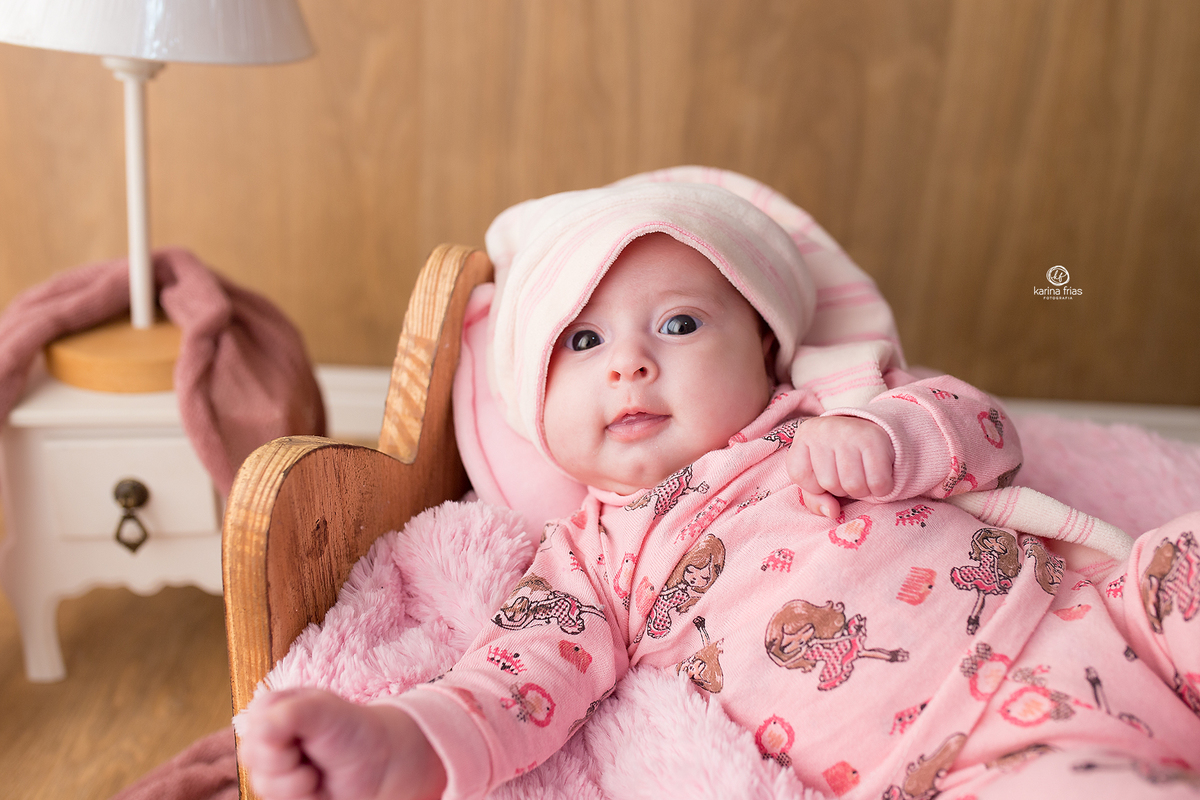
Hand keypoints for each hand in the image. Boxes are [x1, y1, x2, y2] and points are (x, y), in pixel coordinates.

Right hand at [238, 688, 445, 799]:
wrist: (379, 765)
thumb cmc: (353, 730)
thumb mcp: (326, 711)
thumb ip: (291, 713)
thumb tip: (258, 728)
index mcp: (271, 709)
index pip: (252, 726)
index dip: (276, 736)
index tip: (305, 732)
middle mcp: (266, 738)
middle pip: (252, 759)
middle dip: (286, 763)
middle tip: (314, 755)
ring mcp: (272, 768)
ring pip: (263, 787)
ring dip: (296, 786)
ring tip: (317, 774)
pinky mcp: (282, 792)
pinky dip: (301, 799)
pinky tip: (316, 789)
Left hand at [787, 416, 894, 518]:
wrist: (870, 429)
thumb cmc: (837, 458)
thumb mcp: (817, 474)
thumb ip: (814, 499)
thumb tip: (831, 512)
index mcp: (805, 435)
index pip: (800, 476)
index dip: (815, 485)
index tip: (826, 472)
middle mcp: (825, 430)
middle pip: (829, 483)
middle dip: (841, 488)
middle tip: (848, 473)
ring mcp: (850, 432)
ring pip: (853, 486)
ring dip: (861, 491)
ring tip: (862, 475)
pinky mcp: (875, 440)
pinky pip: (878, 483)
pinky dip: (881, 489)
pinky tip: (878, 476)